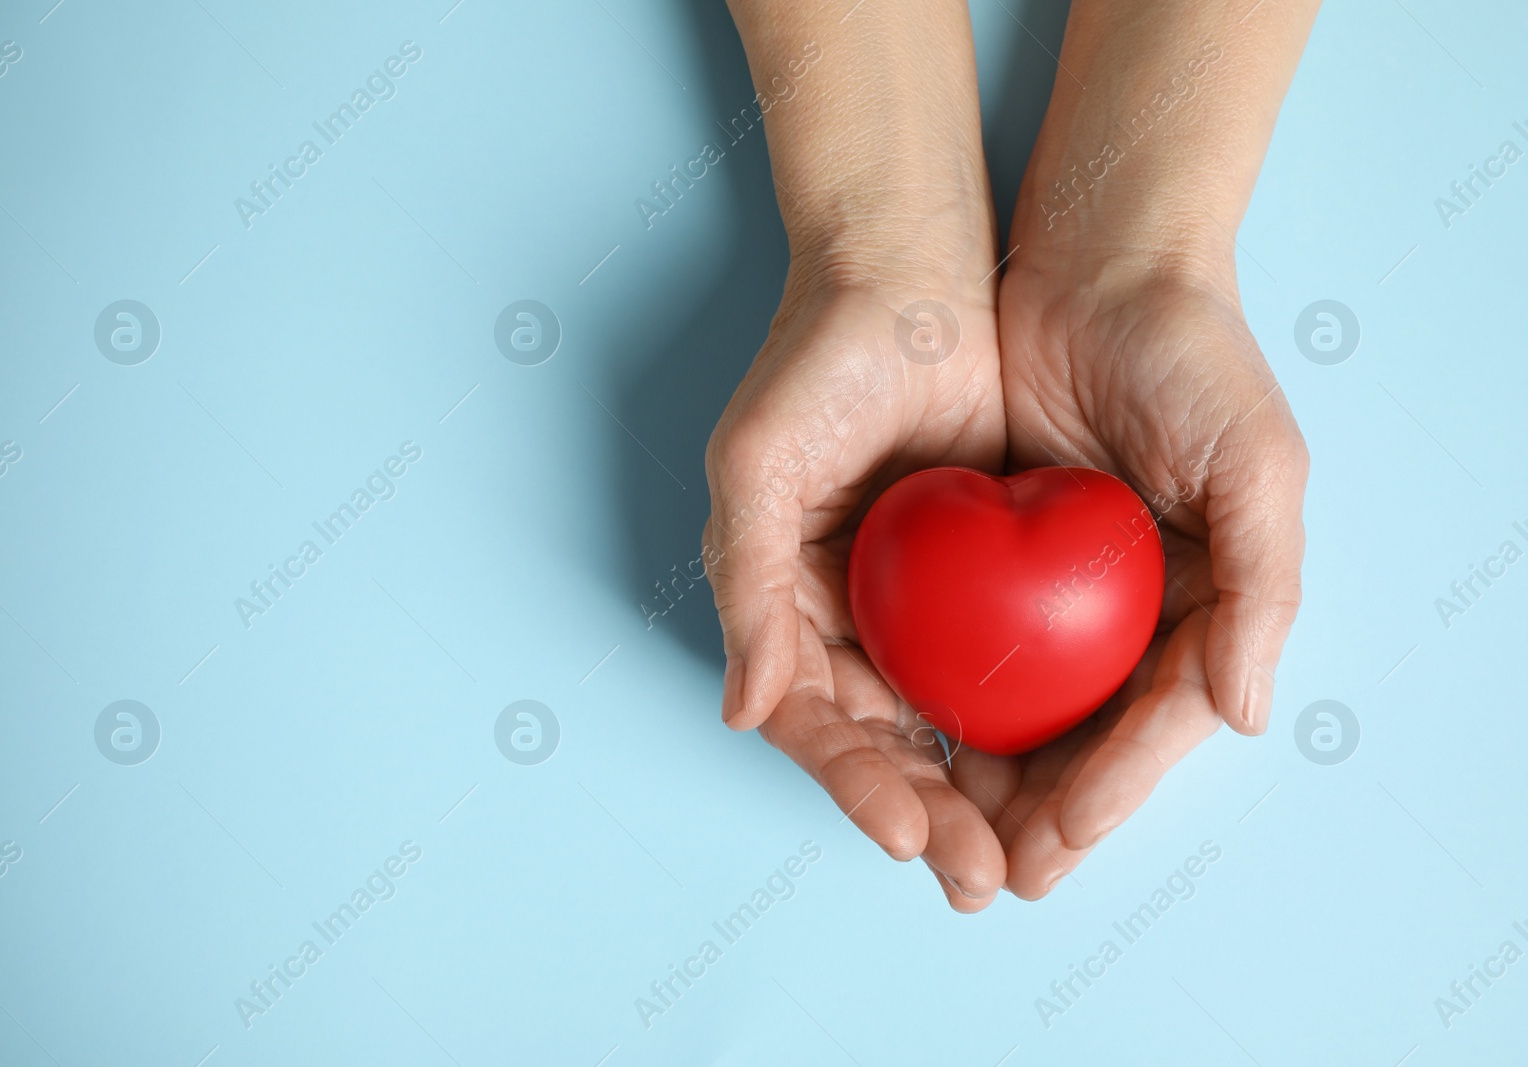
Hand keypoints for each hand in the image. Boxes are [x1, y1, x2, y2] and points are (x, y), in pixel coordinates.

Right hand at [704, 269, 1016, 911]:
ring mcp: (919, 604)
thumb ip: (747, 588)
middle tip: (982, 881)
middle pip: (889, 742)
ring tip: (1027, 860)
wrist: (909, 270)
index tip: (912, 835)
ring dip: (984, 796)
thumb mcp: (757, 465)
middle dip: (932, 819)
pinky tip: (1064, 771)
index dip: (858, 785)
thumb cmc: (819, 362)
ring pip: (952, 723)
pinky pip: (1007, 665)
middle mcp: (850, 617)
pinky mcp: (987, 576)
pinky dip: (1030, 722)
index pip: (817, 720)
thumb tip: (744, 712)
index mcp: (788, 606)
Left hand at [984, 247, 1308, 898]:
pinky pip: (966, 640)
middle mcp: (1130, 605)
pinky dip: (942, 694)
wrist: (1098, 258)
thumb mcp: (1258, 462)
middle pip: (1082, 733)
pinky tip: (907, 740)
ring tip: (939, 837)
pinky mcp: (994, 552)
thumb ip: (1263, 589)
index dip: (1108, 789)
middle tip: (987, 873)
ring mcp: (1058, 584)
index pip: (1153, 721)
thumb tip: (1240, 715)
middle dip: (1037, 810)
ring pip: (1019, 705)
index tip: (1054, 845)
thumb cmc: (1193, 352)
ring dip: (982, 775)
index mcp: (1202, 600)